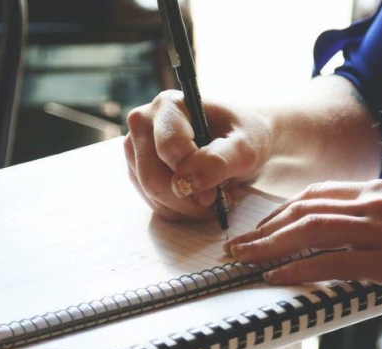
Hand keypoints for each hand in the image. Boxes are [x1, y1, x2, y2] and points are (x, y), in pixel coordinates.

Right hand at [123, 90, 273, 220]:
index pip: (168, 148)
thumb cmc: (245, 136)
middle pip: (152, 177)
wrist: (242, 141)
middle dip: (187, 199)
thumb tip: (184, 184)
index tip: (217, 191)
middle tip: (217, 201)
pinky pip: (152, 202)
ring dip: (185, 207)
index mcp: (169, 105)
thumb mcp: (245, 148)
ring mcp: (136, 148)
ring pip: (150, 194)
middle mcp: (144, 122)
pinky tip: (198, 200)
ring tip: (212, 198)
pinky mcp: (138, 170)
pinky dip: (179, 210)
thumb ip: (218, 161)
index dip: (193, 175)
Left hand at [224, 180, 381, 306]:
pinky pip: (332, 262)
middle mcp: (377, 203)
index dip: (282, 212)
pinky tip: (276, 278)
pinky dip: (297, 269)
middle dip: (264, 228)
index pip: (318, 195)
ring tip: (243, 261)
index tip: (262, 228)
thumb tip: (363, 235)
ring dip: (268, 247)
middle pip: (304, 209)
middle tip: (237, 246)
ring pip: (310, 231)